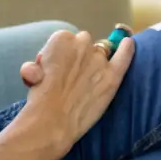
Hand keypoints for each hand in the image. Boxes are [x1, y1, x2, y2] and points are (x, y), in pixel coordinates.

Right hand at [17, 29, 133, 156]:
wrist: (51, 121)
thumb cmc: (38, 98)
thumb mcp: (32, 71)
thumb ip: (43, 61)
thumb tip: (44, 66)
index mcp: (61, 38)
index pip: (65, 41)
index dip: (60, 57)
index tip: (55, 71)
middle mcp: (82, 43)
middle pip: (84, 44)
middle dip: (78, 57)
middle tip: (70, 78)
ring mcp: (99, 60)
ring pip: (101, 52)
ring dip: (95, 62)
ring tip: (86, 82)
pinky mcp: (112, 76)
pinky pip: (124, 56)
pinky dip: (127, 49)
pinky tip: (128, 43)